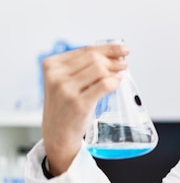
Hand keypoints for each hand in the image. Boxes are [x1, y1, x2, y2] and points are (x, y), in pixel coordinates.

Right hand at [41, 43, 129, 175]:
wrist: (58, 134)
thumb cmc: (66, 107)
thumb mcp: (66, 83)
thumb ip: (82, 68)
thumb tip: (114, 56)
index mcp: (51, 65)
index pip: (85, 50)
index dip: (107, 48)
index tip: (122, 49)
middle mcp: (56, 75)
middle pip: (94, 58)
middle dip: (113, 59)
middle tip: (124, 64)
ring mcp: (66, 90)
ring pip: (99, 69)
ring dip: (114, 70)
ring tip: (121, 74)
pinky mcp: (79, 103)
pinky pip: (104, 85)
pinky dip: (114, 81)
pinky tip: (117, 82)